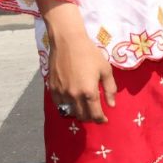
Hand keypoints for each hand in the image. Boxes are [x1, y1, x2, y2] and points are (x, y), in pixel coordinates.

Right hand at [40, 0, 115, 123]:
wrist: (68, 42)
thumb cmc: (90, 54)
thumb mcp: (105, 69)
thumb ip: (110, 89)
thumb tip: (111, 105)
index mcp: (89, 92)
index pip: (95, 114)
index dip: (100, 120)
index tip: (104, 120)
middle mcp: (74, 96)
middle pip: (82, 116)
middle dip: (90, 118)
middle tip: (95, 114)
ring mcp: (61, 93)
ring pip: (69, 112)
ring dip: (78, 113)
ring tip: (84, 109)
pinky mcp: (52, 89)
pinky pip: (59, 105)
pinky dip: (66, 107)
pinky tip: (72, 102)